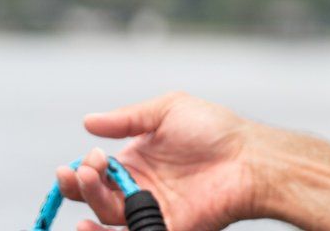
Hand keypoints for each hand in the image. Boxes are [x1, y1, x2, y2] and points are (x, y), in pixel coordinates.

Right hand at [56, 92, 261, 230]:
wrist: (248, 157)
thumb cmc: (214, 129)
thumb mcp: (169, 110)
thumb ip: (128, 118)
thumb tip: (87, 121)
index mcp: (137, 162)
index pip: (98, 172)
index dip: (86, 167)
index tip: (90, 157)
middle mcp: (140, 189)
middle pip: (96, 196)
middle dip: (81, 184)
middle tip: (84, 170)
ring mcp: (152, 211)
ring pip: (107, 216)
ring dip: (91, 202)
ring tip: (89, 182)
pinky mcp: (167, 229)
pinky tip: (88, 224)